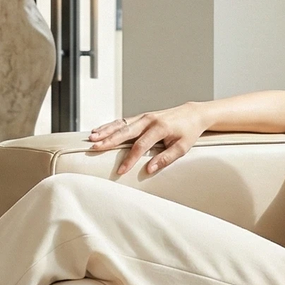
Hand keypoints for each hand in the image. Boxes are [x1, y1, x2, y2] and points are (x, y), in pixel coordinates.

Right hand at [87, 103, 212, 175]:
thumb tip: (149, 169)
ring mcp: (144, 116)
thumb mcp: (182, 148)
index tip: (121, 170)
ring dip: (105, 131)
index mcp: (160, 128)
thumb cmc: (188, 132)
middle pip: (125, 131)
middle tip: (95, 148)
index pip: (140, 146)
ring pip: (121, 124)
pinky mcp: (141, 117)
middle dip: (109, 140)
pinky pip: (123, 121)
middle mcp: (149, 120)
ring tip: (92, 138)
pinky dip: (110, 126)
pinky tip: (99, 130)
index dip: (130, 159)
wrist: (192, 114)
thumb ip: (165, 158)